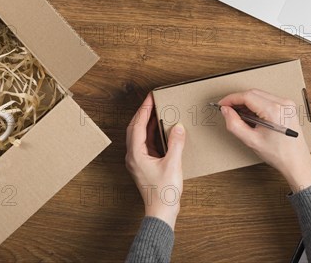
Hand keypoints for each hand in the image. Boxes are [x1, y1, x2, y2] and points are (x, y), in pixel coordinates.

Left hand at [126, 94, 185, 229]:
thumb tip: (178, 127)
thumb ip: (176, 143)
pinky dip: (151, 133)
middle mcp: (133, 156)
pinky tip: (160, 130)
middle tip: (152, 101)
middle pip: (134, 128)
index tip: (150, 98)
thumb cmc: (163, 192)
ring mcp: (137, 161)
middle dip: (143, 114)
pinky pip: (144, 144)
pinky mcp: (143, 165)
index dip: (144, 110)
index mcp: (136, 154)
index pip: (138, 125)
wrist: (161, 212)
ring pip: (138, 136)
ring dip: (146, 123)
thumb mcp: (173, 164)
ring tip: (156, 111)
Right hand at [218, 89, 310, 192]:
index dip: (231, 99)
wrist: (297, 162)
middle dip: (238, 100)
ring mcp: (287, 104)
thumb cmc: (278, 154)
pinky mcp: (288, 107)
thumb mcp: (251, 141)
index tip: (222, 104)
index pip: (247, 96)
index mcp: (274, 110)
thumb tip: (225, 111)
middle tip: (228, 110)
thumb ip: (234, 124)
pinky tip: (251, 115)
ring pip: (260, 95)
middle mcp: (283, 103)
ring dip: (247, 102)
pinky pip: (268, 100)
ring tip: (239, 115)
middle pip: (253, 93)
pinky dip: (256, 105)